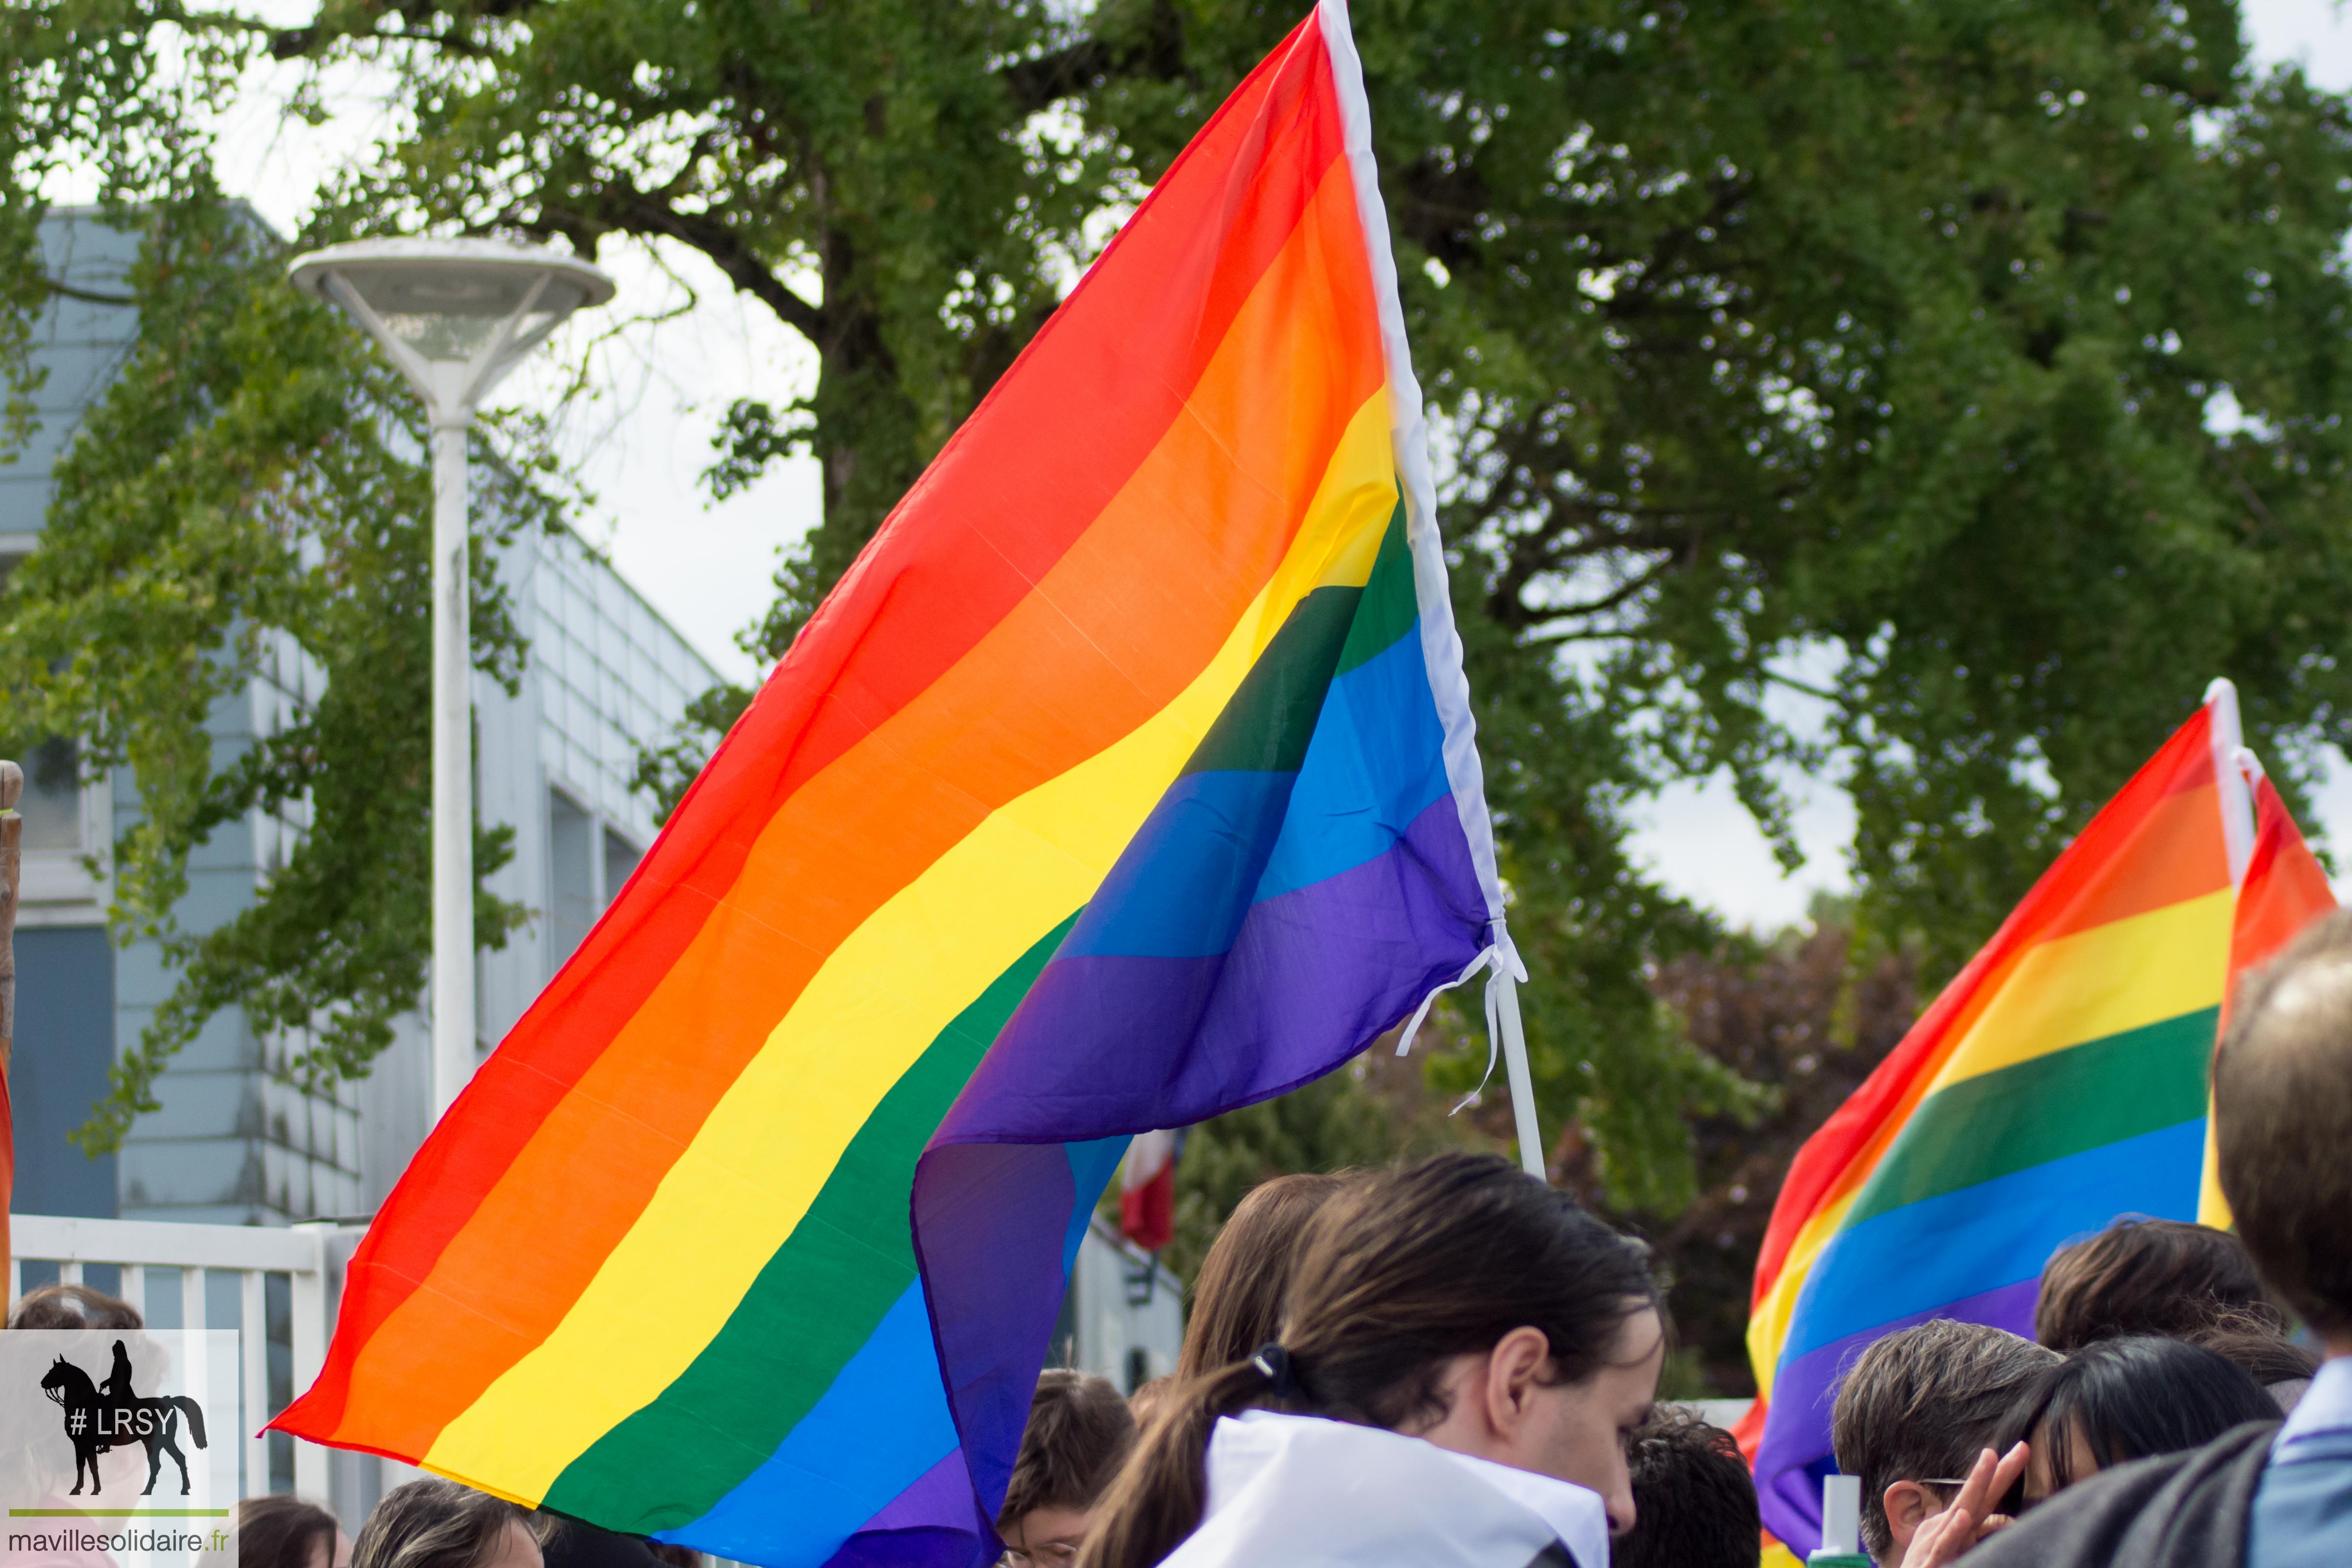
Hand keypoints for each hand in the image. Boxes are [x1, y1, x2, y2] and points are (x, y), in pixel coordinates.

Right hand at [1897, 1442, 2028, 1567]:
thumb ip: (1977, 1533)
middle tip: (2021, 1447)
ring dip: (1975, 1484)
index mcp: (1954, 1524)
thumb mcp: (1955, 1547)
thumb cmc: (1929, 1565)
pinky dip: (1954, 1531)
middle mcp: (1947, 1527)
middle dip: (1996, 1470)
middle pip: (1976, 1496)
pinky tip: (1963, 1517)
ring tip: (1990, 1459)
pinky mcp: (1933, 1562)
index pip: (1983, 1496)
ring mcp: (1938, 1542)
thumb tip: (2005, 1520)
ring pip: (1960, 1512)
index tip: (2022, 1449)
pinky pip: (1944, 1546)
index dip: (2002, 1474)